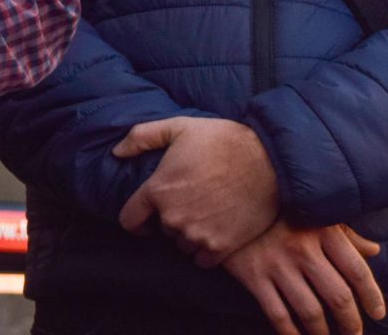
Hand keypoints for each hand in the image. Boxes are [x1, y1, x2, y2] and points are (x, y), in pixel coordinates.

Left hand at [114, 116, 279, 264]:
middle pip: (161, 229)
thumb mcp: (178, 127)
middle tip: (190, 201)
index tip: (146, 215)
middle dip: (170, 218)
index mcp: (157, 190)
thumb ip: (141, 137)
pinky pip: (203, 260)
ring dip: (189, 234)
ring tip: (206, 213)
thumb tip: (116, 152)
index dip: (136, 218)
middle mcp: (174, 217)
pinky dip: (206, 250)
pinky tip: (216, 231)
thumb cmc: (223, 141)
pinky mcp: (222, 246)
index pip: (129, 220)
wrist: (270, 161)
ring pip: (182, 244)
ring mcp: (198, 234)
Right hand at [222, 220, 383, 334]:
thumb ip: (344, 233)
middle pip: (338, 297)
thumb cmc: (277, 208)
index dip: (373, 297)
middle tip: (354, 334)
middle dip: (351, 323)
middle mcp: (301, 248)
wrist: (226, 199)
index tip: (378, 313)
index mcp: (321, 231)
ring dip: (323, 332)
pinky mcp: (252, 274)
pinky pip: (277, 313)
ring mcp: (275, 263)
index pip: (357, 271)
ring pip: (310, 311)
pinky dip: (290, 332)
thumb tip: (374, 251)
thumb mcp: (312, 213)